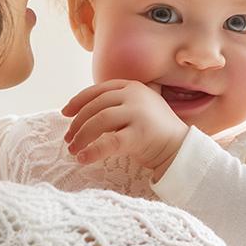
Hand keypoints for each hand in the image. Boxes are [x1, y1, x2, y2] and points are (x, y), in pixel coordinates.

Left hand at [61, 79, 188, 180]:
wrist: (180, 148)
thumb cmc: (154, 130)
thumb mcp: (138, 107)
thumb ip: (117, 102)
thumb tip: (81, 110)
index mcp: (132, 87)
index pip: (97, 90)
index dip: (78, 101)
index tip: (65, 113)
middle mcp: (135, 96)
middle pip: (95, 106)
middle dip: (77, 123)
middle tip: (68, 139)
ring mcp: (138, 113)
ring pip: (99, 121)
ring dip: (81, 136)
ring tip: (73, 150)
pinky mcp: (140, 134)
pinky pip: (109, 142)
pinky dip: (93, 151)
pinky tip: (83, 158)